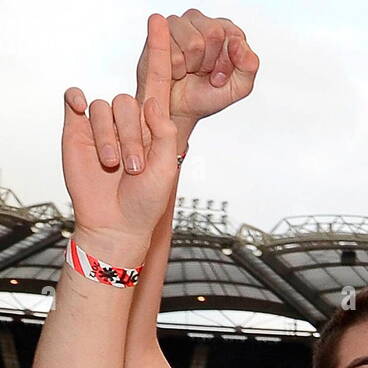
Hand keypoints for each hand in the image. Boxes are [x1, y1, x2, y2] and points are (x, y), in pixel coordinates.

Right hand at [63, 32, 178, 258]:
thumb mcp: (167, 169)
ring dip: (110, 137)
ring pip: (105, 107)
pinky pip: (77, 102)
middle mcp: (129, 121)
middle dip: (131, 135)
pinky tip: (81, 116)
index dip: (159, 54)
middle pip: (129, 102)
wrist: (115, 223)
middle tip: (133, 167)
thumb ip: (164, 133)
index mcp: (155, 127)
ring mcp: (102, 123)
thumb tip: (152, 102)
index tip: (160, 23)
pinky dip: (79, 104)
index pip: (157, 83)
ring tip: (115, 165)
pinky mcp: (77, 128)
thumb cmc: (146, 200)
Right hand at [136, 8, 259, 145]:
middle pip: (213, 33)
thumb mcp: (239, 87)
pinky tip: (177, 69)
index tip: (220, 75)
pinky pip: (173, 50)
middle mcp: (203, 23)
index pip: (233, 35)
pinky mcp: (159, 31)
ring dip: (192, 64)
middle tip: (204, 73)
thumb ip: (249, 65)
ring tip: (190, 70)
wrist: (181, 108)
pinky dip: (177, 67)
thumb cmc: (207, 95)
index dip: (227, 61)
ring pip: (193, 42)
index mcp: (225, 33)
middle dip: (210, 62)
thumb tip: (239, 43)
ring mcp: (180, 24)